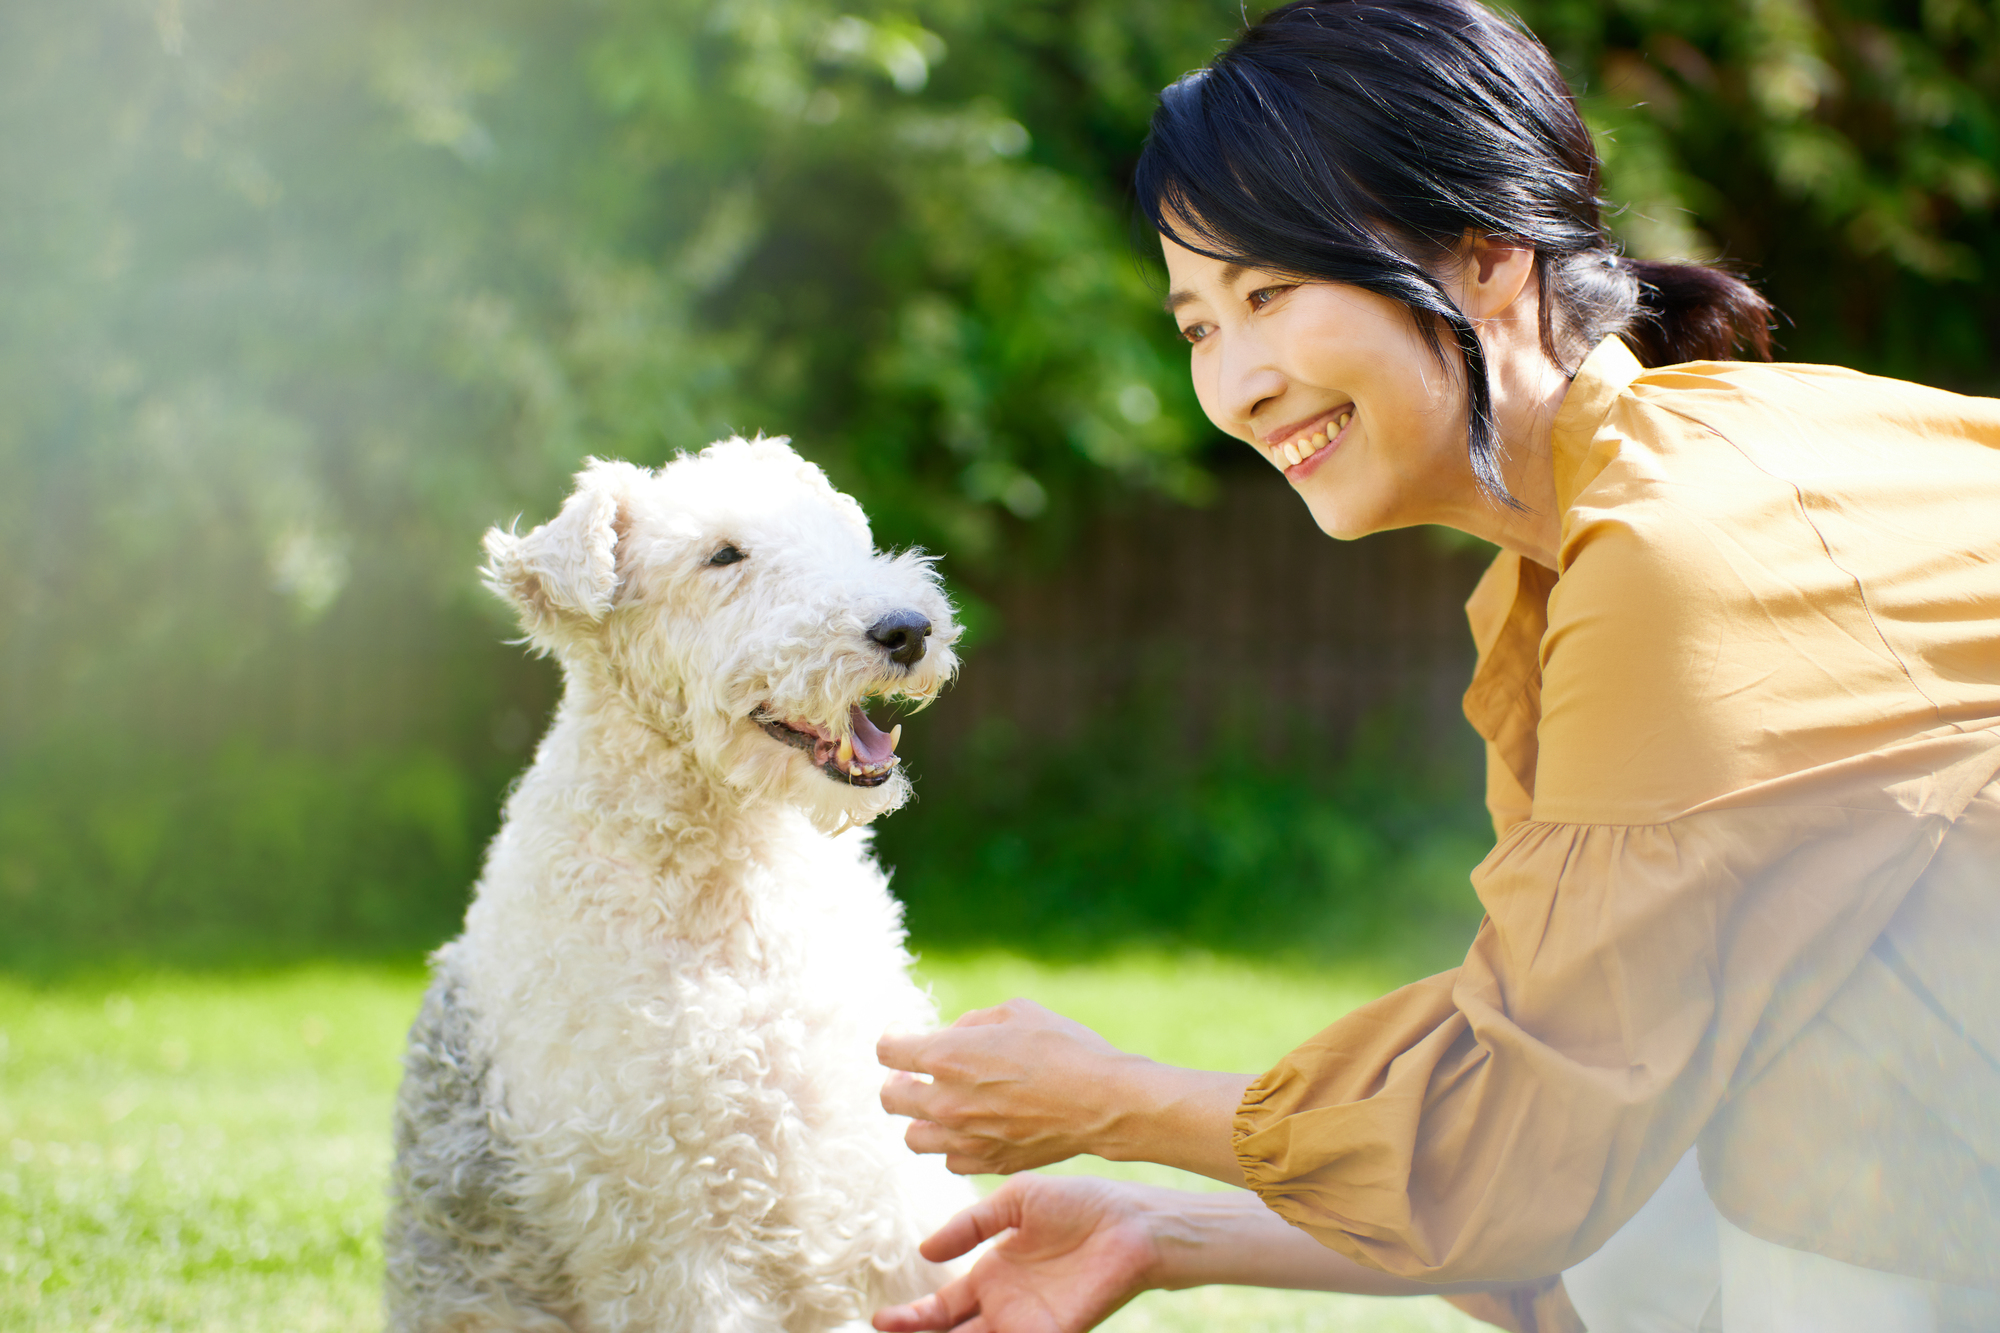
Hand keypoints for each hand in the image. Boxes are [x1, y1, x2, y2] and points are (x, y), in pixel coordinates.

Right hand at [872, 1174, 1161, 1332]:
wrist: (1131, 1220)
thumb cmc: (1080, 1205)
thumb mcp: (1016, 1202)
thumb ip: (972, 1223)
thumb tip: (925, 1252)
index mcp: (993, 1275)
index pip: (943, 1308)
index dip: (912, 1318)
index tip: (879, 1319)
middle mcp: (1006, 1307)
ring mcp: (1029, 1325)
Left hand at [877, 999, 1140, 1175]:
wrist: (1103, 1101)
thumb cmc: (1064, 1047)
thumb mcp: (1016, 1012)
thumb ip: (972, 1022)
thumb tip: (954, 1035)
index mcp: (945, 1056)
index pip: (887, 1051)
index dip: (892, 1037)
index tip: (904, 1034)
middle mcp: (946, 1102)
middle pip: (890, 1099)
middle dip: (898, 1081)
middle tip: (915, 1072)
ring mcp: (965, 1139)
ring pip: (913, 1138)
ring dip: (920, 1118)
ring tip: (942, 1104)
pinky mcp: (988, 1163)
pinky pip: (950, 1161)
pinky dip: (953, 1145)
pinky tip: (972, 1128)